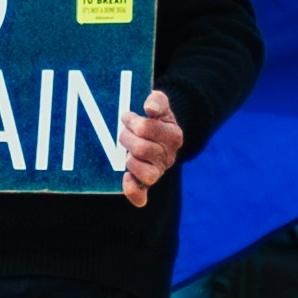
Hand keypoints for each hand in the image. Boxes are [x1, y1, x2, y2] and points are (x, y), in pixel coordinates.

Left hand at [116, 92, 185, 206]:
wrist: (155, 135)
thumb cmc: (155, 119)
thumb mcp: (159, 104)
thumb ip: (157, 100)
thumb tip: (150, 109)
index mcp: (174, 136)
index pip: (146, 128)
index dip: (132, 121)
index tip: (127, 117)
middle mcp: (169, 157)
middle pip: (141, 149)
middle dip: (126, 138)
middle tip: (124, 132)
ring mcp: (158, 173)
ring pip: (147, 174)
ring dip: (130, 160)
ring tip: (126, 152)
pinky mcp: (146, 186)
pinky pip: (141, 197)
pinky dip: (132, 190)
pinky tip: (125, 176)